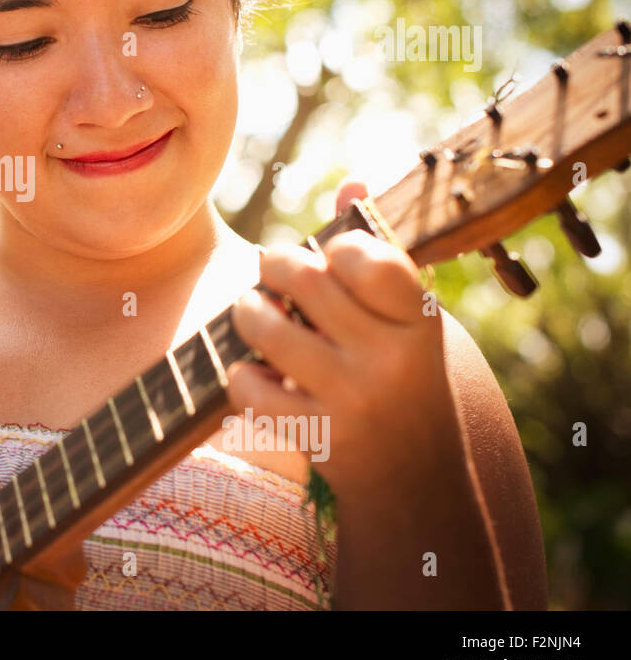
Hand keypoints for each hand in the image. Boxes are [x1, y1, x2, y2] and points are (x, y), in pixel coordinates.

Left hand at [227, 179, 461, 501]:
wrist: (414, 476)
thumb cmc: (398, 373)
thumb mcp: (402, 317)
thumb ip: (374, 249)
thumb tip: (350, 183)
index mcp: (418, 319)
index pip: (364, 255)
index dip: (331, 247)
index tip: (326, 259)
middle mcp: (390, 357)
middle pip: (302, 279)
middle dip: (273, 266)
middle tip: (272, 275)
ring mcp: (352, 398)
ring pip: (265, 326)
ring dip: (247, 312)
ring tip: (256, 316)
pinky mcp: (316, 434)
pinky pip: (248, 384)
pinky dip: (242, 374)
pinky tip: (260, 376)